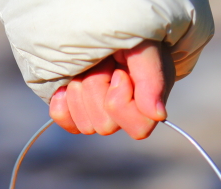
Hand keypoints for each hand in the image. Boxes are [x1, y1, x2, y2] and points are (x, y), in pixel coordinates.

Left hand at [49, 40, 175, 139]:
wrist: (105, 28)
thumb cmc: (132, 38)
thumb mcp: (145, 49)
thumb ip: (152, 79)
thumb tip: (157, 115)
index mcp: (147, 106)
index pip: (137, 128)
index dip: (122, 99)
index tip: (120, 72)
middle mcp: (123, 117)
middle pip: (104, 125)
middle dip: (98, 87)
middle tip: (104, 64)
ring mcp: (97, 116)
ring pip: (84, 125)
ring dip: (81, 89)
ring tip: (90, 67)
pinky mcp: (75, 112)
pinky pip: (64, 119)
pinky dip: (63, 99)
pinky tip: (70, 81)